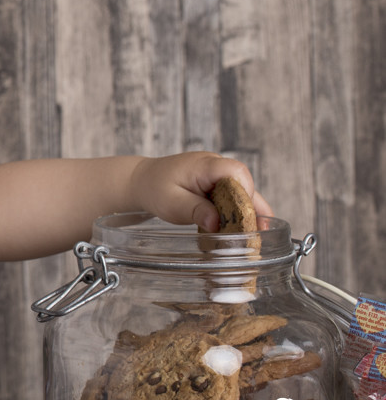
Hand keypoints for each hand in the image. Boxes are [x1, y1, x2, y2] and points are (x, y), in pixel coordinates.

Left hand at [129, 152, 271, 231]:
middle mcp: (215, 165)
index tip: (242, 217)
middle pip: (245, 183)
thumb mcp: (171, 204)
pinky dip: (238, 210)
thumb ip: (195, 211)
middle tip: (256, 233)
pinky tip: (243, 227)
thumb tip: (216, 223)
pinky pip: (233, 194)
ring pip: (242, 190)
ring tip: (255, 234)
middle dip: (252, 207)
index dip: (245, 194)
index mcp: (204, 165)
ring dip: (248, 210)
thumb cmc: (154, 189)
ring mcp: (217, 173)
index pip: (236, 172)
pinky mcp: (216, 182)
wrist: (142, 181)